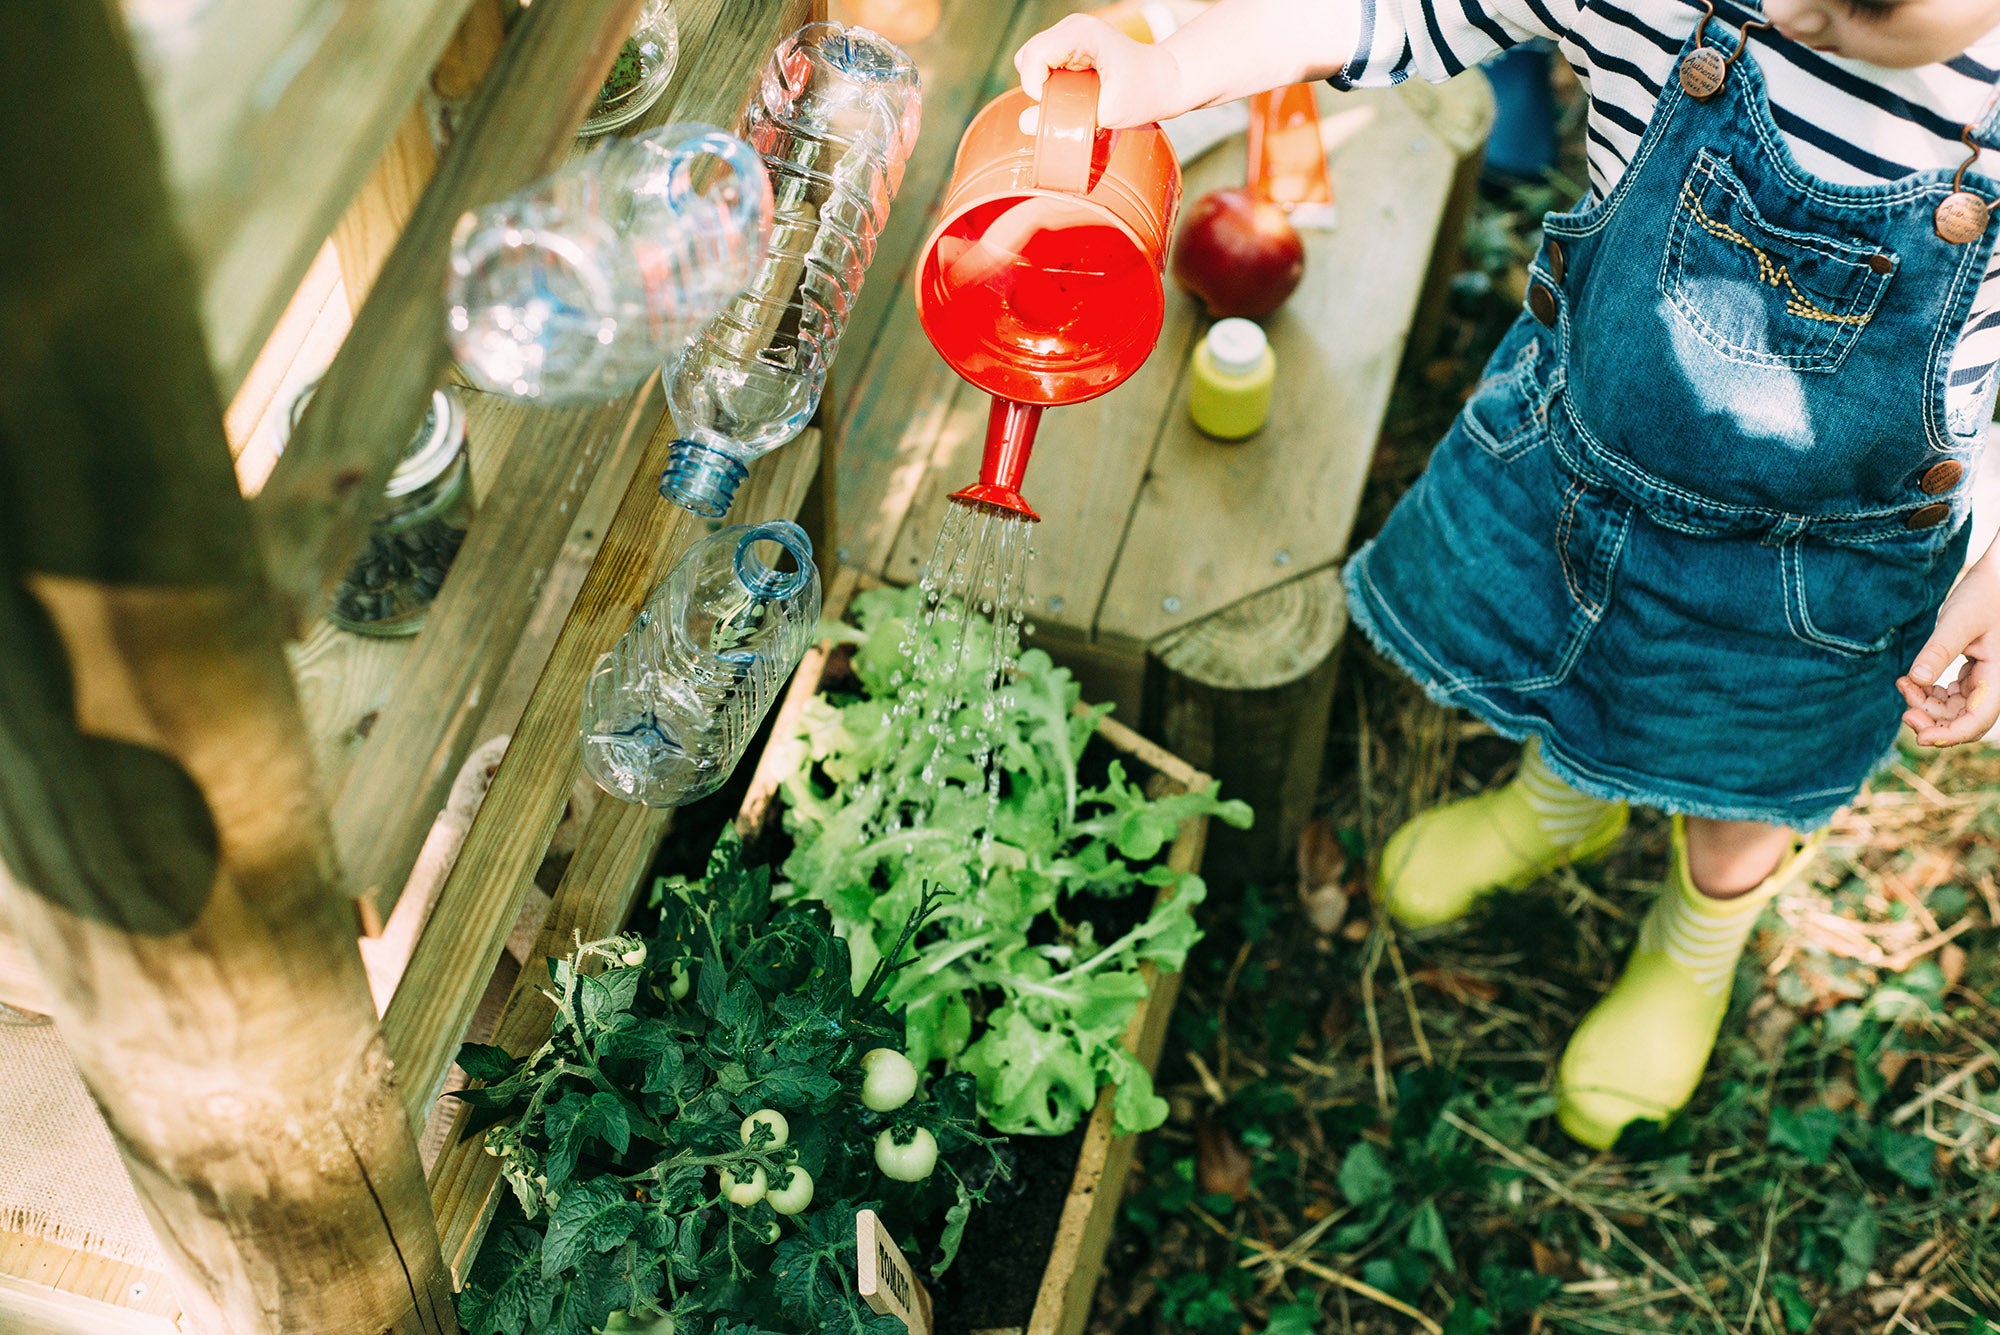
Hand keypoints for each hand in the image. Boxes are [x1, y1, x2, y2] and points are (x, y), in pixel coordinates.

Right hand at [1012, 14, 1188, 128]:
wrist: (1164, 80)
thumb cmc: (1144, 92)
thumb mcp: (1110, 112)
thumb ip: (1067, 119)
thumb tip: (1024, 123)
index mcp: (1082, 34)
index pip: (1034, 55)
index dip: (1036, 87)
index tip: (1057, 105)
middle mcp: (1072, 28)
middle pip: (1028, 56)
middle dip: (1038, 87)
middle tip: (1064, 105)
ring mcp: (1070, 36)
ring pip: (1032, 61)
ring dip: (1045, 87)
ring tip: (1072, 99)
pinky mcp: (1070, 48)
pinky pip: (1044, 66)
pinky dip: (1051, 85)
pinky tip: (1073, 94)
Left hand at [1898, 560, 1999, 746]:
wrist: (1996, 578)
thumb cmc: (1984, 595)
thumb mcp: (1958, 622)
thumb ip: (1939, 650)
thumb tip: (1917, 679)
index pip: (1977, 721)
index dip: (1949, 735)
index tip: (1920, 737)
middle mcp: (1995, 684)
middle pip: (1964, 721)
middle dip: (1933, 721)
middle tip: (1904, 711)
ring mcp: (1985, 679)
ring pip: (1954, 710)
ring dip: (1927, 706)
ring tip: (1903, 684)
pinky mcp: (1974, 672)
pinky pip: (1951, 695)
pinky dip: (1929, 693)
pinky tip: (1909, 680)